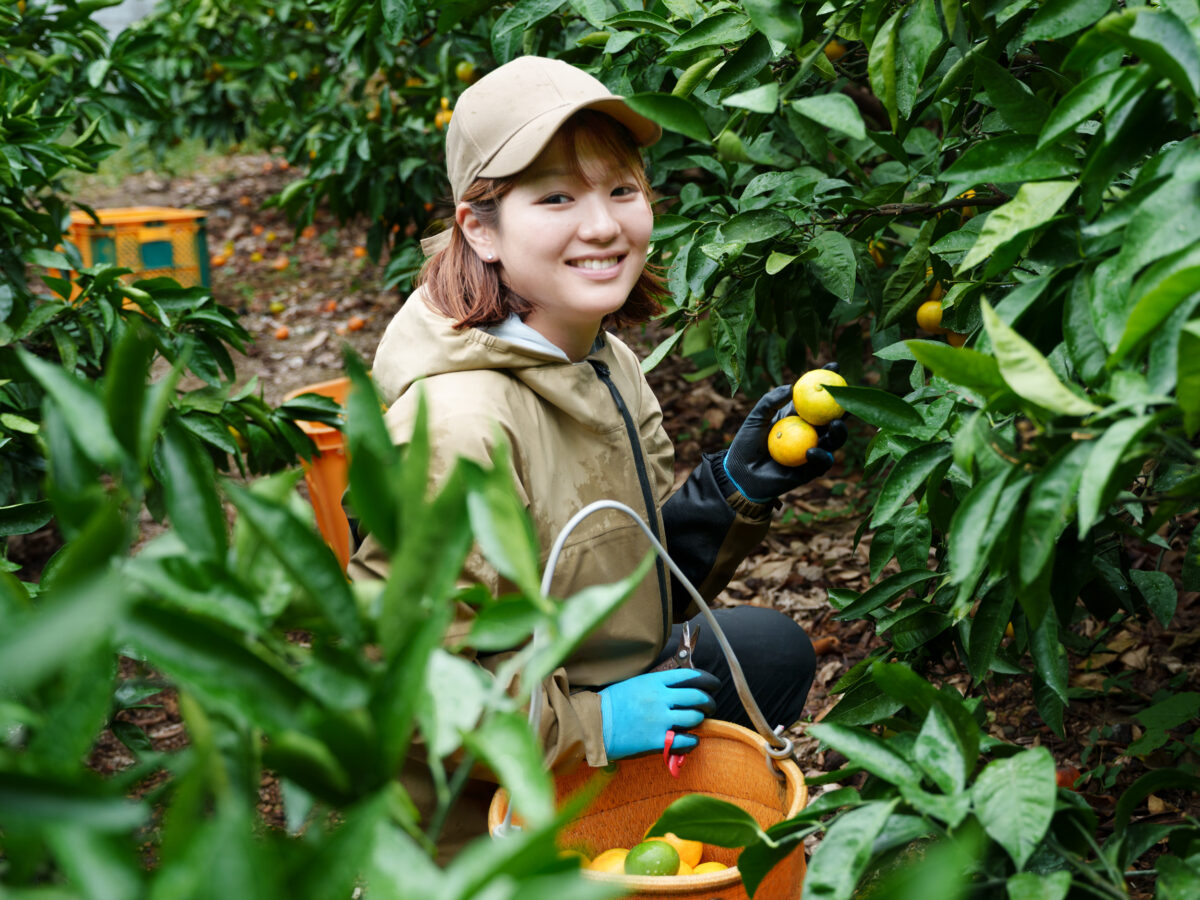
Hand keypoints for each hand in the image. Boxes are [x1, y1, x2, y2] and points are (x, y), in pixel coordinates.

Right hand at [598, 668, 718, 760]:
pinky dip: (693, 741)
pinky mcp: (657, 740)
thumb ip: (657, 684)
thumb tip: (678, 686)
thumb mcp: (635, 684)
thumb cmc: (611, 703)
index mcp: (654, 681)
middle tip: (710, 705)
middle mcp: (660, 698)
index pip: (690, 676)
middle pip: (697, 696)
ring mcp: (660, 719)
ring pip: (694, 717)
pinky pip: (686, 740)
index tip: (713, 684)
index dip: (707, 680)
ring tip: (697, 722)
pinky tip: (691, 740)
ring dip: (700, 720)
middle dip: (708, 701)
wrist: (595, 724)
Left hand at [723, 363, 847, 502]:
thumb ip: (770, 401)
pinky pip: (821, 463)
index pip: (816, 398)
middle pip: (832, 419)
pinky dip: (819, 456)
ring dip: (838, 432)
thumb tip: (790, 387)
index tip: (834, 366)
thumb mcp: (756, 417)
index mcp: (798, 417)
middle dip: (843, 409)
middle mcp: (809, 433)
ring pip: (833, 441)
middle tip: (845, 400)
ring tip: (835, 424)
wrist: (739, 473)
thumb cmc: (746, 442)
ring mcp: (812, 451)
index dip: (826, 383)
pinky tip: (812, 450)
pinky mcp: (809, 471)